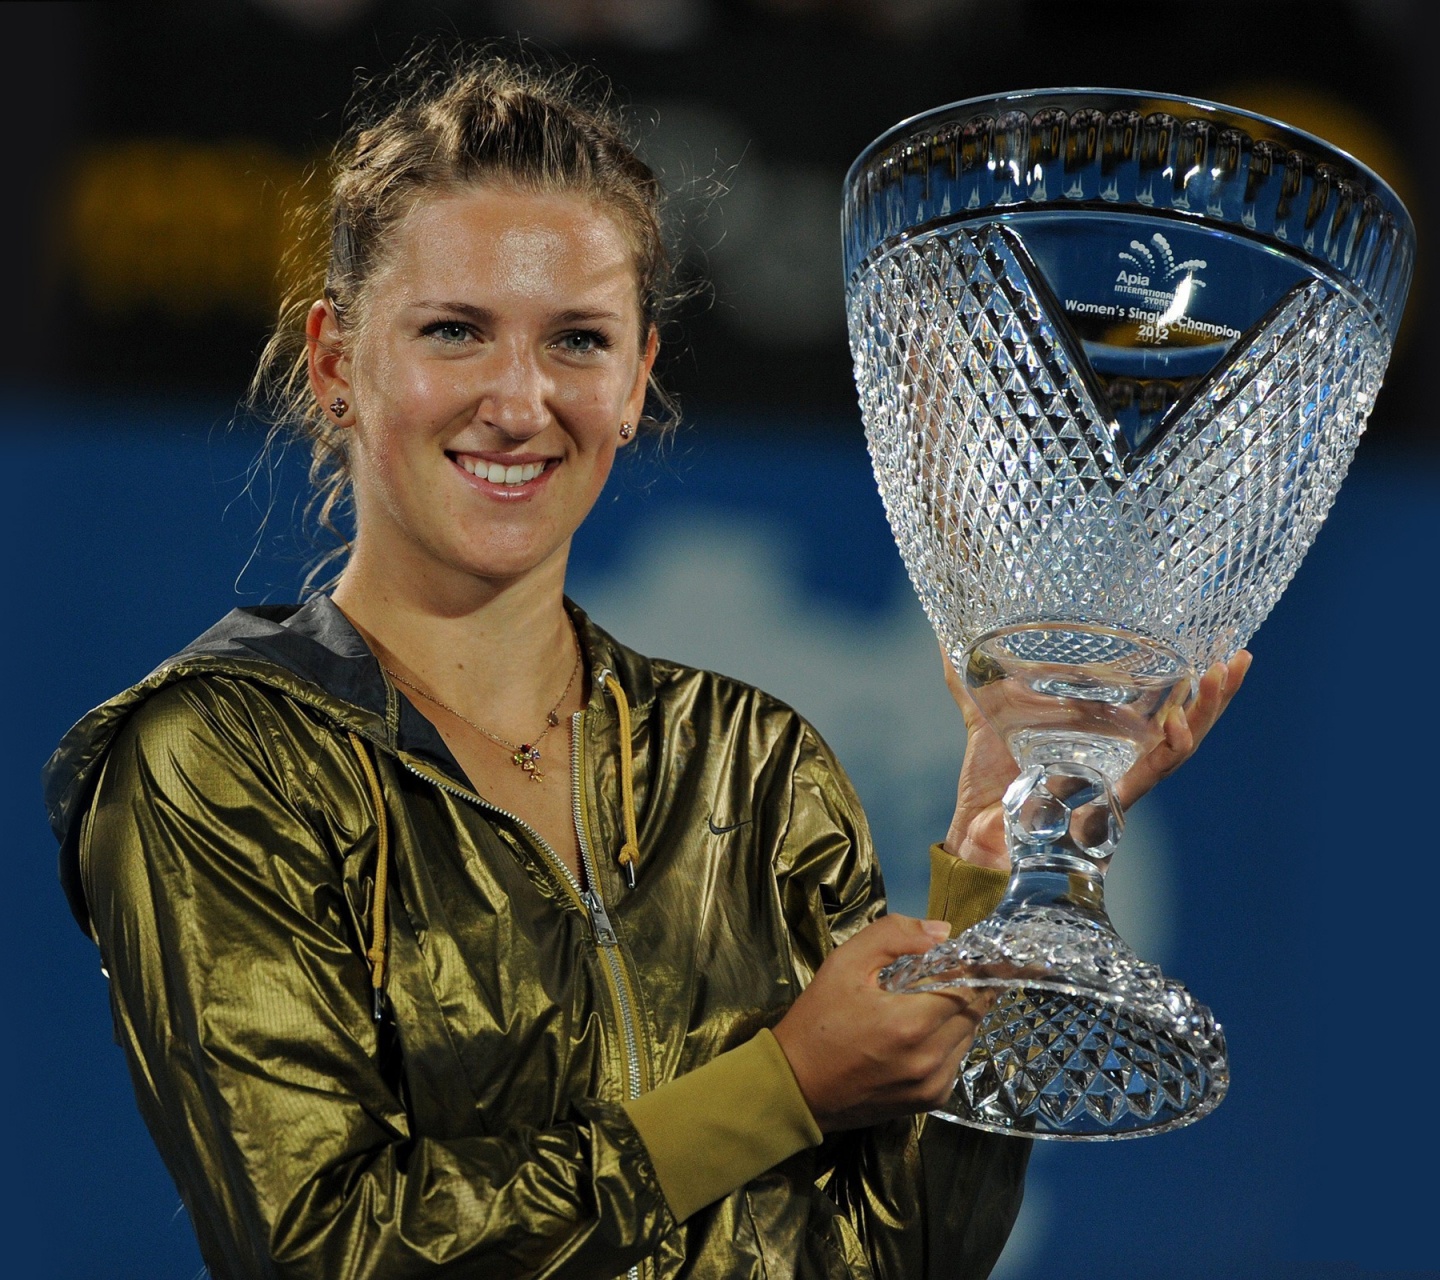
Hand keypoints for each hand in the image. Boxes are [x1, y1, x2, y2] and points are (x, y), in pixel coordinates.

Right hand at [772, 914, 995, 1131]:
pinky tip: (922, 1033)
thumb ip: (893, 936)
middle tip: (949, 972)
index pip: (969, 987)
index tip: (968, 955)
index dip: (973, 967)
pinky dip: (949, 1042)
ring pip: (969, 1037)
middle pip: (975, 1012)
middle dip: (969, 987)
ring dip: (960, 1015)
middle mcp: (930, 1058)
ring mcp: (932, 1085)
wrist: (797, 1087)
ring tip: (929, 1001)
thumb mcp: (844, 964)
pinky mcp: (929, 1101)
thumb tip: (942, 931)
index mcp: (911, 1023)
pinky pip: (956, 1061)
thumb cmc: (817, 1021)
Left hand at [941, 647, 1251, 870]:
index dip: (1184, 675)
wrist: (977, 833)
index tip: (1210, 640)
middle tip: (1241, 655)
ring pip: (1179, 745)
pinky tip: (1182, 727)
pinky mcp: (1112, 801)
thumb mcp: (985, 717)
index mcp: (1102, 734)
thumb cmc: (990, 783)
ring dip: (1205, 712)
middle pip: (1182, 719)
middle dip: (1215, 692)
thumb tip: (945, 640)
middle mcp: (1121, 756)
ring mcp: (1121, 779)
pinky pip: (1150, 776)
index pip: (1156, 700)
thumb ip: (971, 681)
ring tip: (1223, 675)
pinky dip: (1169, 751)